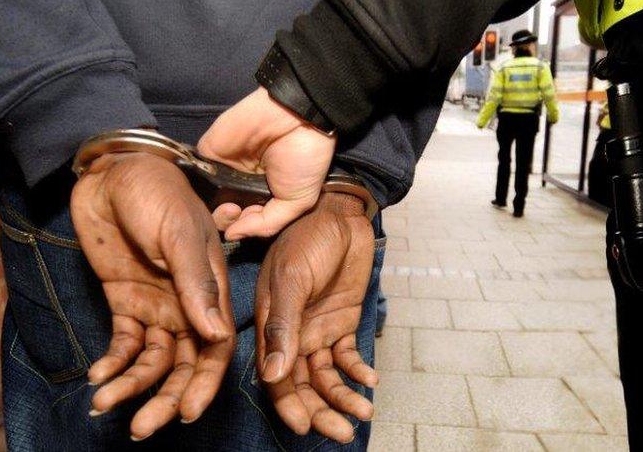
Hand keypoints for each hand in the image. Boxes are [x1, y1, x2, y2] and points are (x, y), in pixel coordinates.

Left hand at [70, 152, 235, 439]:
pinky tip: (97, 377)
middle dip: (166, 397)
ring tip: (105, 404)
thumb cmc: (156, 195)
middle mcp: (188, 305)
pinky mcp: (126, 302)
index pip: (216, 347)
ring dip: (132, 386)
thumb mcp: (178, 236)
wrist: (112, 172)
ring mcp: (157, 305)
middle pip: (184, 363)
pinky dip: (112, 362)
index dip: (205, 382)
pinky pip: (123, 343)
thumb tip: (217, 335)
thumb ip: (197, 285)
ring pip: (151, 360)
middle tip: (143, 427)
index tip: (189, 412)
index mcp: (212, 289)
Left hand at [198, 87, 335, 237]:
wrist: (295, 117)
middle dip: (227, 221)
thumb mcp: (298, 201)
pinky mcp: (209, 152)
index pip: (245, 220)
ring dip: (214, 209)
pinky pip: (197, 175)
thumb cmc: (304, 159)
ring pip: (207, 198)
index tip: (251, 222)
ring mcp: (224, 167)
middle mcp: (242, 183)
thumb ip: (266, 224)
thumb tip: (233, 236)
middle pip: (223, 212)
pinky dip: (200, 186)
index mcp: (265, 194)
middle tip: (238, 213)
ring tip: (230, 206)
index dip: (245, 227)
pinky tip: (214, 190)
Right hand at [215, 192, 377, 441]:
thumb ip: (283, 326)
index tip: (304, 427)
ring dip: (343, 397)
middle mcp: (292, 333)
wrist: (343, 213)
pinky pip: (347, 357)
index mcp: (271, 324)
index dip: (289, 403)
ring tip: (364, 412)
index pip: (276, 375)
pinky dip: (357, 371)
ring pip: (327, 376)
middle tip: (342, 433)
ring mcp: (317, 329)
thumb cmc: (310, 237)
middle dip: (321, 410)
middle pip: (303, 384)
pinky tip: (370, 381)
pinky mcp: (342, 322)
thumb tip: (275, 376)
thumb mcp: (292, 279)